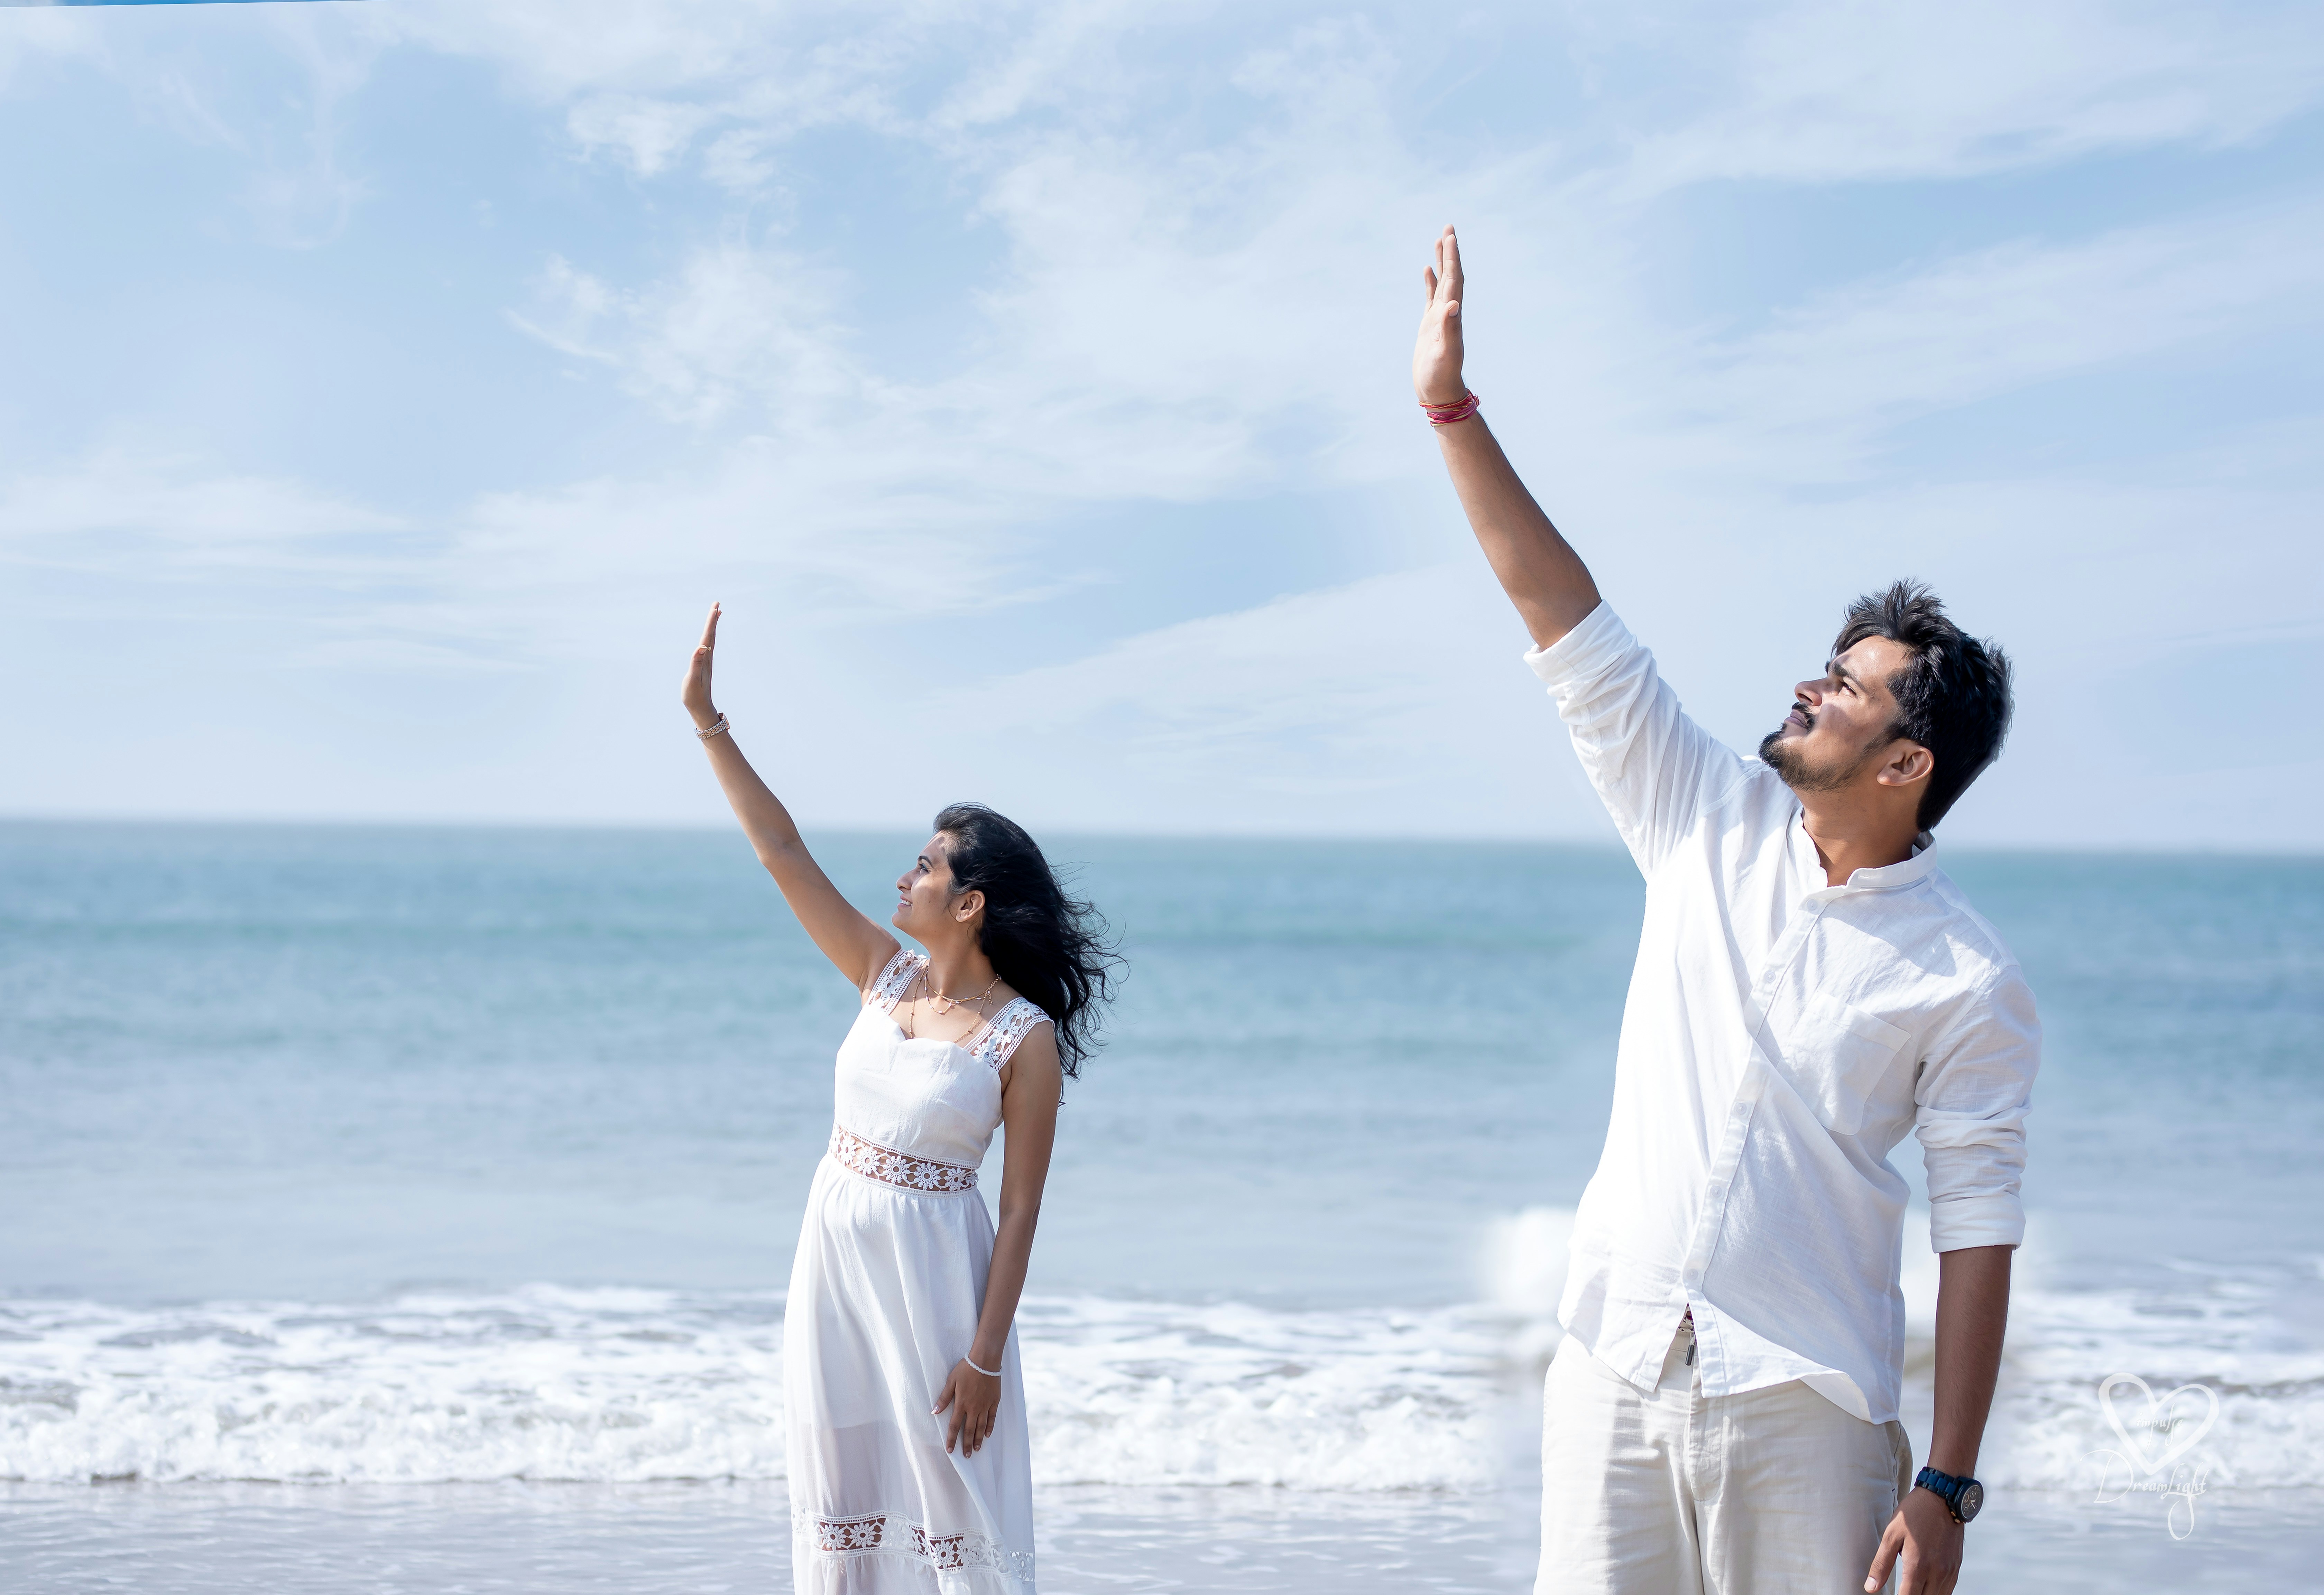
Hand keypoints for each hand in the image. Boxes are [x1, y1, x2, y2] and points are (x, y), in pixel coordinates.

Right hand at [682, 602, 720, 727]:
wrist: (701, 708)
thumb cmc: (694, 696)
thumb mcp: (692, 679)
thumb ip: (696, 663)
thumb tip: (702, 647)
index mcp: (705, 658)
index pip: (708, 636)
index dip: (711, 621)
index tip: (716, 607)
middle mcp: (707, 658)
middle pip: (711, 634)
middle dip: (713, 619)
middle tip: (716, 604)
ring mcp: (706, 661)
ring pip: (710, 640)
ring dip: (712, 626)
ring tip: (715, 615)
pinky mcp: (703, 666)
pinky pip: (707, 646)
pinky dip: (708, 637)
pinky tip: (707, 636)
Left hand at [932, 1359, 1000, 1455]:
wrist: (985, 1360)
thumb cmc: (966, 1369)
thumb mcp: (951, 1381)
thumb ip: (944, 1398)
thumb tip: (934, 1412)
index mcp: (961, 1403)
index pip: (954, 1426)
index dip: (951, 1439)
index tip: (950, 1450)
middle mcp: (974, 1408)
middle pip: (969, 1430)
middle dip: (967, 1444)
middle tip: (966, 1456)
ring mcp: (985, 1405)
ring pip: (981, 1427)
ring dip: (978, 1439)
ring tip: (976, 1450)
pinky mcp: (994, 1401)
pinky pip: (992, 1418)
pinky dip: (989, 1427)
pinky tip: (987, 1435)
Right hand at [1412, 224, 1466, 406]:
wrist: (1438, 391)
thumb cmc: (1441, 375)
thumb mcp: (1445, 352)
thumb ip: (1449, 328)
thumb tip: (1452, 305)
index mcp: (1452, 314)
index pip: (1455, 279)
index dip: (1453, 258)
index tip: (1451, 236)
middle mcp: (1449, 312)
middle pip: (1451, 275)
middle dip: (1450, 251)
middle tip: (1448, 227)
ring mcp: (1439, 317)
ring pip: (1443, 282)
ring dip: (1442, 261)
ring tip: (1439, 240)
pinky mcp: (1430, 324)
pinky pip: (1431, 296)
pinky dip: (1431, 281)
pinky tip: (1427, 270)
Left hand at [1865, 1487, 1962, 1593]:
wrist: (1943, 1498)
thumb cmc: (1914, 1514)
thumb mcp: (1891, 1535)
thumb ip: (1881, 1565)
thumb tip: (1870, 1588)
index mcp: (1919, 1566)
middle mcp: (1938, 1572)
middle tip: (1901, 1590)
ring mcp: (1950, 1571)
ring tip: (1911, 1589)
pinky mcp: (1957, 1567)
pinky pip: (1948, 1590)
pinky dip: (1937, 1592)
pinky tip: (1926, 1587)